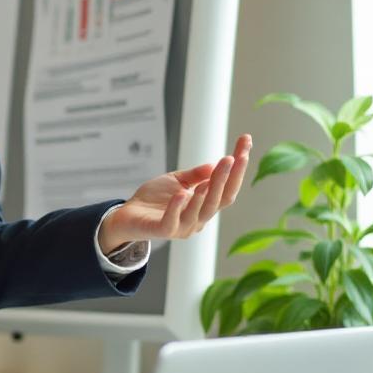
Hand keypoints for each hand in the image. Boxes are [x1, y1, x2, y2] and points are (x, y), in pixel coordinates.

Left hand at [99, 134, 252, 252]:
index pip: (227, 188)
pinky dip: (178, 207)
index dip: (238, 168)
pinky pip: (172, 220)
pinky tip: (183, 193)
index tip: (245, 141)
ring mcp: (182, 227)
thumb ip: (195, 176)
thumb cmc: (153, 200)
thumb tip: (214, 165)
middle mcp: (199, 219)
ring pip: (202, 209)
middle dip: (228, 176)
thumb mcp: (176, 181)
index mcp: (205, 207)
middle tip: (235, 156)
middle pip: (219, 198)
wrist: (127, 216)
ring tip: (216, 170)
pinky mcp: (163, 231)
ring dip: (210, 189)